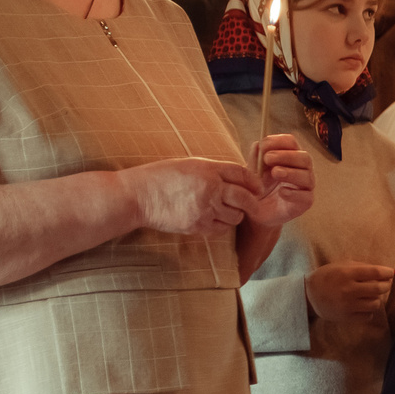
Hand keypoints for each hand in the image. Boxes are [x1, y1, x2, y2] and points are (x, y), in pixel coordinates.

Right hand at [125, 157, 260, 237]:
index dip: (253, 181)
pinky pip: (222, 229)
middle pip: (246, 197)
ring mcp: (204, 208)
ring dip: (235, 214)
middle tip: (251, 203)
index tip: (257, 187)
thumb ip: (214, 171)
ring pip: (236, 216)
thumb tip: (239, 179)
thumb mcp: (189, 165)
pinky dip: (222, 225)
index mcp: (208, 169)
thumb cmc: (161, 177)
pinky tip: (213, 219)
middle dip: (251, 201)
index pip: (243, 173)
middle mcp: (210, 188)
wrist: (137, 196)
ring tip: (225, 210)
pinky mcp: (198, 226)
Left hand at [244, 136, 312, 225]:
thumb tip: (258, 144)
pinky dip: (294, 193)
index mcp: (289, 157)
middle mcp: (301, 170)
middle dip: (286, 156)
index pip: (292, 143)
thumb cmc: (257, 188)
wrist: (255, 212)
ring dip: (291, 172)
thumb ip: (255, 159)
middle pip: (304, 157)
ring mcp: (305, 187)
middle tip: (267, 158)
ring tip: (275, 173)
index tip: (264, 144)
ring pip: (307, 176)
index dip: (279, 141)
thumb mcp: (252, 171)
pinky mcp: (305, 203)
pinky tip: (282, 192)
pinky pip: (306, 197)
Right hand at [307, 261, 394, 322]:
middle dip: (386, 285)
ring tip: (370, 295)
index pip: (375, 272)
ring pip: (376, 303)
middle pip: (379, 289)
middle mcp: (348, 290)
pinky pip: (368, 316)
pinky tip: (363, 306)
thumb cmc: (327, 277)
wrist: (308, 295)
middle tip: (384, 284)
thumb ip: (362, 267)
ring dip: (377, 299)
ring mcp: (348, 306)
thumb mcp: (341, 266)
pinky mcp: (346, 318)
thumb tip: (387, 271)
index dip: (387, 272)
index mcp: (347, 274)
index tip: (391, 273)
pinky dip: (369, 311)